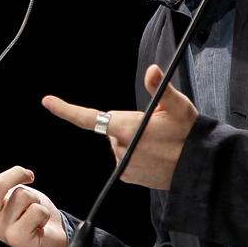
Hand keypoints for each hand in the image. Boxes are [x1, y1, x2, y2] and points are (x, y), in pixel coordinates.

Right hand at [0, 157, 67, 246]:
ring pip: (21, 195)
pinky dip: (42, 212)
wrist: (51, 236)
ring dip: (34, 199)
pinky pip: (34, 210)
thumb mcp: (0, 189)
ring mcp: (0, 231)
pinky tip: (38, 223)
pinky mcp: (17, 239)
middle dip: (15, 176)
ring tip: (31, 211)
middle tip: (27, 175)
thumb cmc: (24, 211)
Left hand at [42, 64, 197, 189]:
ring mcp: (122, 165)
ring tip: (157, 143)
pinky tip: (153, 155)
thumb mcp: (178, 107)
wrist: (200, 168)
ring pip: (119, 143)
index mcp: (126, 128)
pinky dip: (134, 154)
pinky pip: (123, 158)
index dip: (66, 110)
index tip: (48, 101)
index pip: (88, 118)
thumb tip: (151, 69)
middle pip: (112, 128)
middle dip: (127, 124)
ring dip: (132, 140)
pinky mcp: (126, 177)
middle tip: (153, 127)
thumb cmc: (190, 134)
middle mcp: (120, 148)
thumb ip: (160, 88)